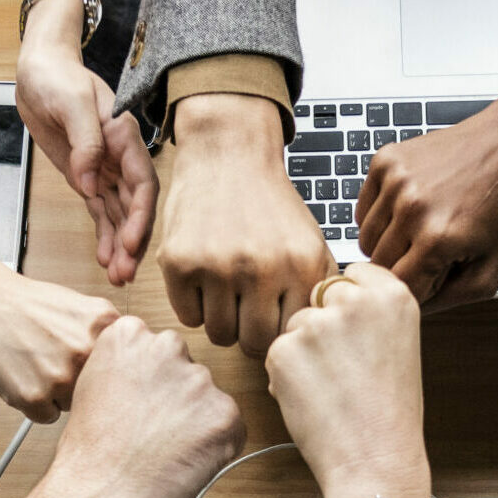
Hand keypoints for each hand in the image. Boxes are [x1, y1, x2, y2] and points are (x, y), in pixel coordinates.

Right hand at [0, 267, 118, 422]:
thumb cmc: (26, 303)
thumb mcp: (81, 307)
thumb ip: (107, 337)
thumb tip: (129, 370)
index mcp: (105, 326)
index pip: (122, 369)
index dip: (103, 371)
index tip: (91, 368)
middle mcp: (87, 351)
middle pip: (99, 390)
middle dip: (80, 382)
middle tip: (54, 361)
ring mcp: (61, 377)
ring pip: (73, 406)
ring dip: (57, 394)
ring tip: (34, 364)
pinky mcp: (34, 397)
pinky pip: (47, 417)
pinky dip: (34, 404)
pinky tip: (22, 376)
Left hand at [17, 0, 157, 284]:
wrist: (39, 70)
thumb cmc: (57, 78)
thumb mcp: (71, 102)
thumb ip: (85, 141)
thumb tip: (89, 181)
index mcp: (124, 137)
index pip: (142, 182)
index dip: (140, 215)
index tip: (130, 242)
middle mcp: (120, 157)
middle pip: (135, 206)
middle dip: (133, 241)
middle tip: (126, 273)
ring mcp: (105, 170)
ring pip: (119, 215)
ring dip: (120, 247)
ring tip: (118, 278)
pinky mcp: (87, 178)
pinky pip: (100, 213)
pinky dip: (104, 236)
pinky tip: (106, 261)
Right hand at [41, 316, 246, 497]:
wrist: (97, 497)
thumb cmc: (89, 456)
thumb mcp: (92, 388)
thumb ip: (126, 369)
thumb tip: (153, 377)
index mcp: (128, 335)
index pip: (157, 349)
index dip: (150, 383)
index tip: (138, 403)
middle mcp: (166, 347)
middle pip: (185, 370)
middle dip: (176, 399)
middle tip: (152, 432)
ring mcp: (199, 380)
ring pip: (208, 400)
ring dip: (196, 423)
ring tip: (163, 452)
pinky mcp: (225, 414)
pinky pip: (230, 428)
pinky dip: (214, 448)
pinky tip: (181, 462)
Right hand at [159, 93, 334, 356]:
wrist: (229, 154)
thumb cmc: (270, 205)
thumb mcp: (310, 241)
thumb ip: (318, 290)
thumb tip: (317, 338)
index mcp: (300, 265)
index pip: (290, 335)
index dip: (280, 333)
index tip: (272, 321)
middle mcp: (261, 268)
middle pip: (253, 343)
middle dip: (249, 333)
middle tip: (246, 312)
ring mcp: (217, 267)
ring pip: (218, 335)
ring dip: (221, 321)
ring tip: (225, 293)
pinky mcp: (179, 263)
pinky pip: (187, 317)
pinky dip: (194, 306)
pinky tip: (203, 280)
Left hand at [264, 264, 430, 497]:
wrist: (375, 459)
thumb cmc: (389, 415)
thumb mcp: (398, 346)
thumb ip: (370, 315)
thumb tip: (334, 301)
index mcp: (392, 294)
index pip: (352, 275)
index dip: (347, 306)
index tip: (353, 330)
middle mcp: (355, 300)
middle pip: (319, 297)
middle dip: (322, 327)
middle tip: (342, 369)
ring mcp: (317, 324)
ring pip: (295, 326)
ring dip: (302, 353)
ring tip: (331, 390)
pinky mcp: (284, 350)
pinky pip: (276, 353)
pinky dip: (285, 376)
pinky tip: (313, 400)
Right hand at [355, 101, 497, 310]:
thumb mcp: (491, 270)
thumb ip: (448, 301)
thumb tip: (411, 311)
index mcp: (437, 240)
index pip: (398, 289)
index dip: (417, 288)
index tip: (434, 276)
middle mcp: (411, 208)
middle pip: (377, 266)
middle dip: (401, 266)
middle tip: (430, 251)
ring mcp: (395, 181)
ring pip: (365, 239)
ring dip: (388, 242)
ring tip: (420, 228)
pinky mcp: (386, 161)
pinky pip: (363, 209)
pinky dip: (380, 215)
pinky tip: (409, 208)